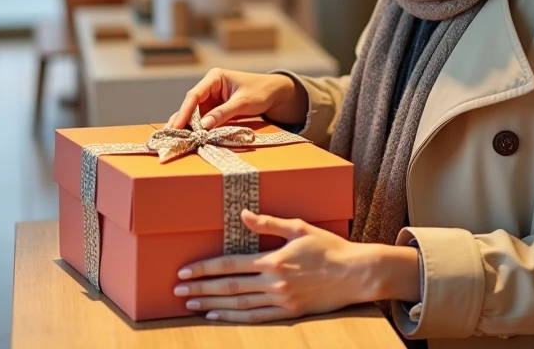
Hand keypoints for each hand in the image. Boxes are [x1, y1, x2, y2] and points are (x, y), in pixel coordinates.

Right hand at [167, 68, 307, 129]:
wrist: (274, 94)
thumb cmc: (261, 92)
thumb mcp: (243, 102)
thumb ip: (223, 113)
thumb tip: (204, 126)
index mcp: (214, 78)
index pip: (194, 95)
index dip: (184, 111)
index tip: (177, 126)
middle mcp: (210, 87)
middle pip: (191, 105)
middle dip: (182, 120)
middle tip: (172, 136)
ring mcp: (211, 99)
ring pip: (195, 114)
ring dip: (189, 127)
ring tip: (177, 140)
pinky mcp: (215, 109)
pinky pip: (204, 119)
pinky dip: (198, 129)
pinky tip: (190, 138)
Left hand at [172, 210, 420, 323]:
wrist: (356, 274)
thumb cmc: (329, 247)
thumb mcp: (299, 228)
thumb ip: (268, 223)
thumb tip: (241, 214)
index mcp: (273, 260)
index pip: (230, 265)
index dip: (205, 269)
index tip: (184, 272)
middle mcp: (273, 283)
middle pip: (228, 287)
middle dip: (200, 288)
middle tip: (177, 291)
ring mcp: (281, 300)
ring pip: (238, 305)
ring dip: (211, 304)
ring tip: (190, 304)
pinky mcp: (289, 313)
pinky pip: (255, 318)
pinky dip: (233, 318)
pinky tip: (216, 316)